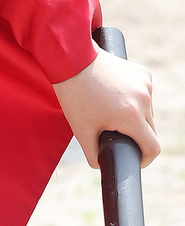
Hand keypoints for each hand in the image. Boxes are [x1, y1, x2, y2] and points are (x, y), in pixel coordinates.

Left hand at [53, 46, 158, 168]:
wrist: (72, 60)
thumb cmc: (75, 96)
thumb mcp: (81, 130)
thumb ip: (93, 154)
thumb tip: (102, 165)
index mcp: (130, 116)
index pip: (152, 147)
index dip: (145, 159)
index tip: (135, 159)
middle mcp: (144, 100)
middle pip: (151, 130)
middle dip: (137, 137)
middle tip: (116, 134)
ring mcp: (146, 84)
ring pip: (148, 111)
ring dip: (136, 117)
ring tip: (112, 111)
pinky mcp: (144, 73)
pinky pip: (145, 94)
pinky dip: (135, 99)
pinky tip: (117, 95)